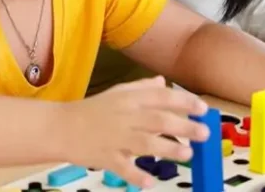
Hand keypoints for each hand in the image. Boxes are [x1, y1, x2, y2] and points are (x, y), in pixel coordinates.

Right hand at [61, 76, 210, 187]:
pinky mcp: (105, 157)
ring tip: (187, 154)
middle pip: (158, 120)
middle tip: (204, 134)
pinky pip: (122, 167)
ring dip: (168, 149)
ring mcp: (115, 137)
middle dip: (184, 126)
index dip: (184, 102)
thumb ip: (142, 88)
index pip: (162, 97)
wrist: (60, 126)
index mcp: (129, 98)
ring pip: (145, 143)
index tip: (203, 110)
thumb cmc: (92, 110)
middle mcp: (125, 116)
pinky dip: (135, 176)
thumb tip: (164, 82)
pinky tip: (149, 182)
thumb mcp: (117, 93)